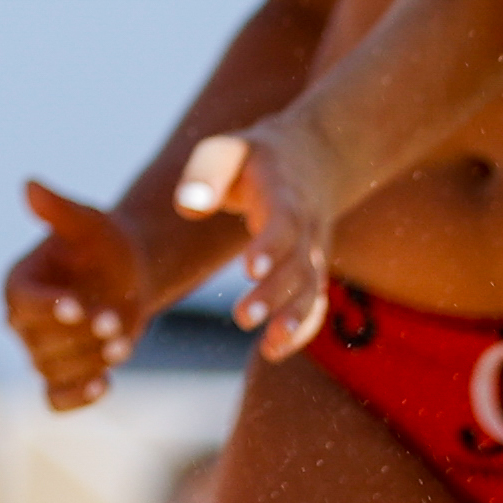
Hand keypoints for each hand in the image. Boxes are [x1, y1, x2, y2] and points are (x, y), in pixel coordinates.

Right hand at [1, 178, 155, 411]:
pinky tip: (105, 385)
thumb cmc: (104, 243)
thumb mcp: (87, 222)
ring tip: (123, 343)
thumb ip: (58, 208)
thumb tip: (29, 184)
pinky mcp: (61, 376)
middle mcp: (21, 322)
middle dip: (79, 337)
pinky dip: (76, 398)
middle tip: (115, 322)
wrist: (128, 274)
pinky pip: (57, 400)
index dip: (48, 308)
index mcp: (19, 284)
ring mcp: (39, 352)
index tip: (76, 306)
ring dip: (89, 362)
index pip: (23, 304)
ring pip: (53, 370)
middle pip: (39, 343)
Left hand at [174, 121, 342, 360]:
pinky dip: (300, 328)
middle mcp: (307, 227)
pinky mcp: (312, 269)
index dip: (271, 246)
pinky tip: (274, 351)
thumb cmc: (255, 158)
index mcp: (285, 195)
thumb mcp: (226, 151)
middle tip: (244, 318)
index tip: (250, 269)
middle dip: (274, 293)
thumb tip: (188, 206)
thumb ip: (205, 175)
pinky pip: (314, 302)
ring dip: (293, 319)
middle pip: (299, 264)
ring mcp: (314, 251)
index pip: (284, 223)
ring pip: (311, 289)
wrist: (313, 158)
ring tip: (268, 348)